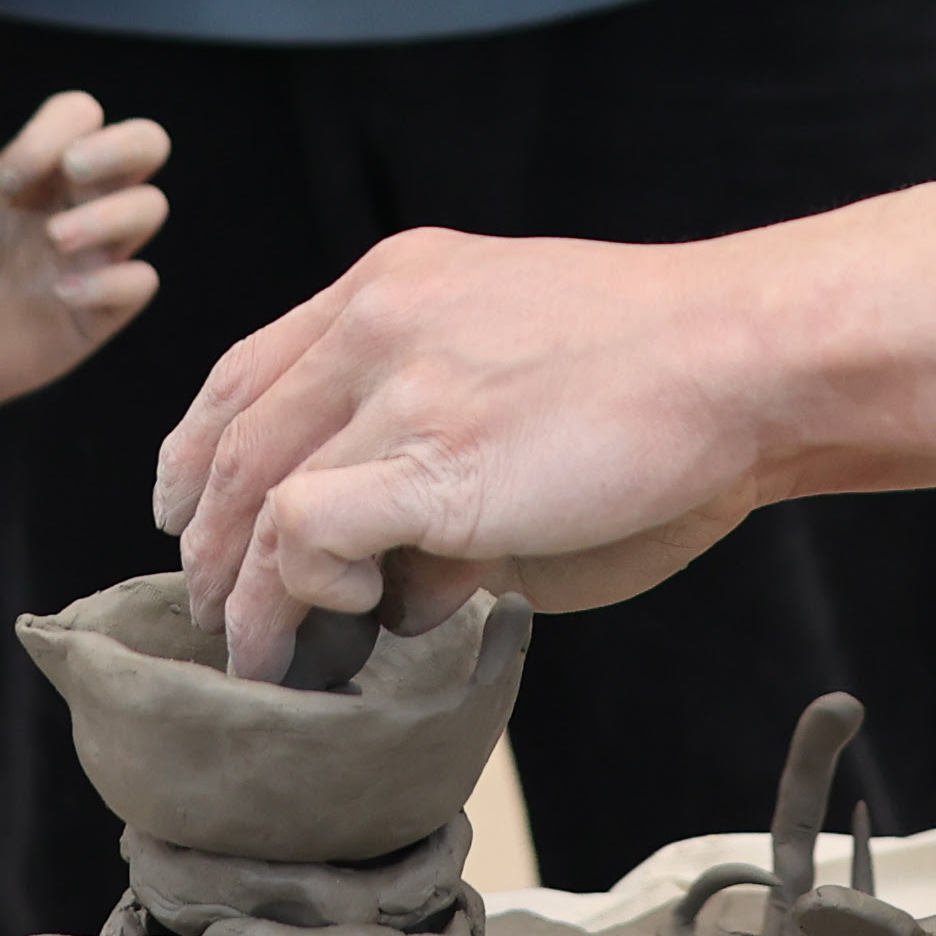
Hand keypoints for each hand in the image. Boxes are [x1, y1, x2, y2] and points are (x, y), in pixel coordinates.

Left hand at [0, 90, 174, 415]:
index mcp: (47, 170)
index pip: (81, 114)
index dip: (53, 133)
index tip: (7, 182)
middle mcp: (86, 201)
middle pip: (147, 142)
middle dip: (115, 146)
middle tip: (72, 171)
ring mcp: (103, 252)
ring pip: (150, 206)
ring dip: (107, 214)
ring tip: (55, 238)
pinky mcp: (108, 307)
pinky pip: (140, 281)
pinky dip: (107, 282)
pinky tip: (61, 294)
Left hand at [153, 225, 768, 676]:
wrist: (745, 357)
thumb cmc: (664, 382)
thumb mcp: (518, 376)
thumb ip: (441, 449)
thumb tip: (404, 577)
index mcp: (396, 281)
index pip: (248, 366)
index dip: (199, 449)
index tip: (190, 512)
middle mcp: (379, 317)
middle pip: (233, 434)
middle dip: (207, 539)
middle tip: (213, 610)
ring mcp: (401, 382)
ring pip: (252, 491)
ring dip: (242, 590)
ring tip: (256, 653)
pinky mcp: (430, 458)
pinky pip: (305, 531)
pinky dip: (298, 590)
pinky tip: (334, 624)